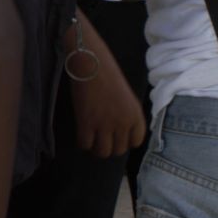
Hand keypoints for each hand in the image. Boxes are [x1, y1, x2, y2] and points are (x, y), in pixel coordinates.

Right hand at [69, 33, 145, 158]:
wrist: (92, 65)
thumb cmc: (108, 76)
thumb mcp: (127, 98)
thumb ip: (127, 115)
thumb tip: (119, 129)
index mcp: (136, 116)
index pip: (135, 142)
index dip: (125, 142)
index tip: (117, 138)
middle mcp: (123, 123)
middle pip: (119, 150)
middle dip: (110, 147)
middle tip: (102, 140)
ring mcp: (104, 125)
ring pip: (102, 152)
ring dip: (97, 149)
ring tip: (92, 141)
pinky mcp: (86, 123)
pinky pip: (85, 144)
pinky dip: (83, 143)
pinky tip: (82, 135)